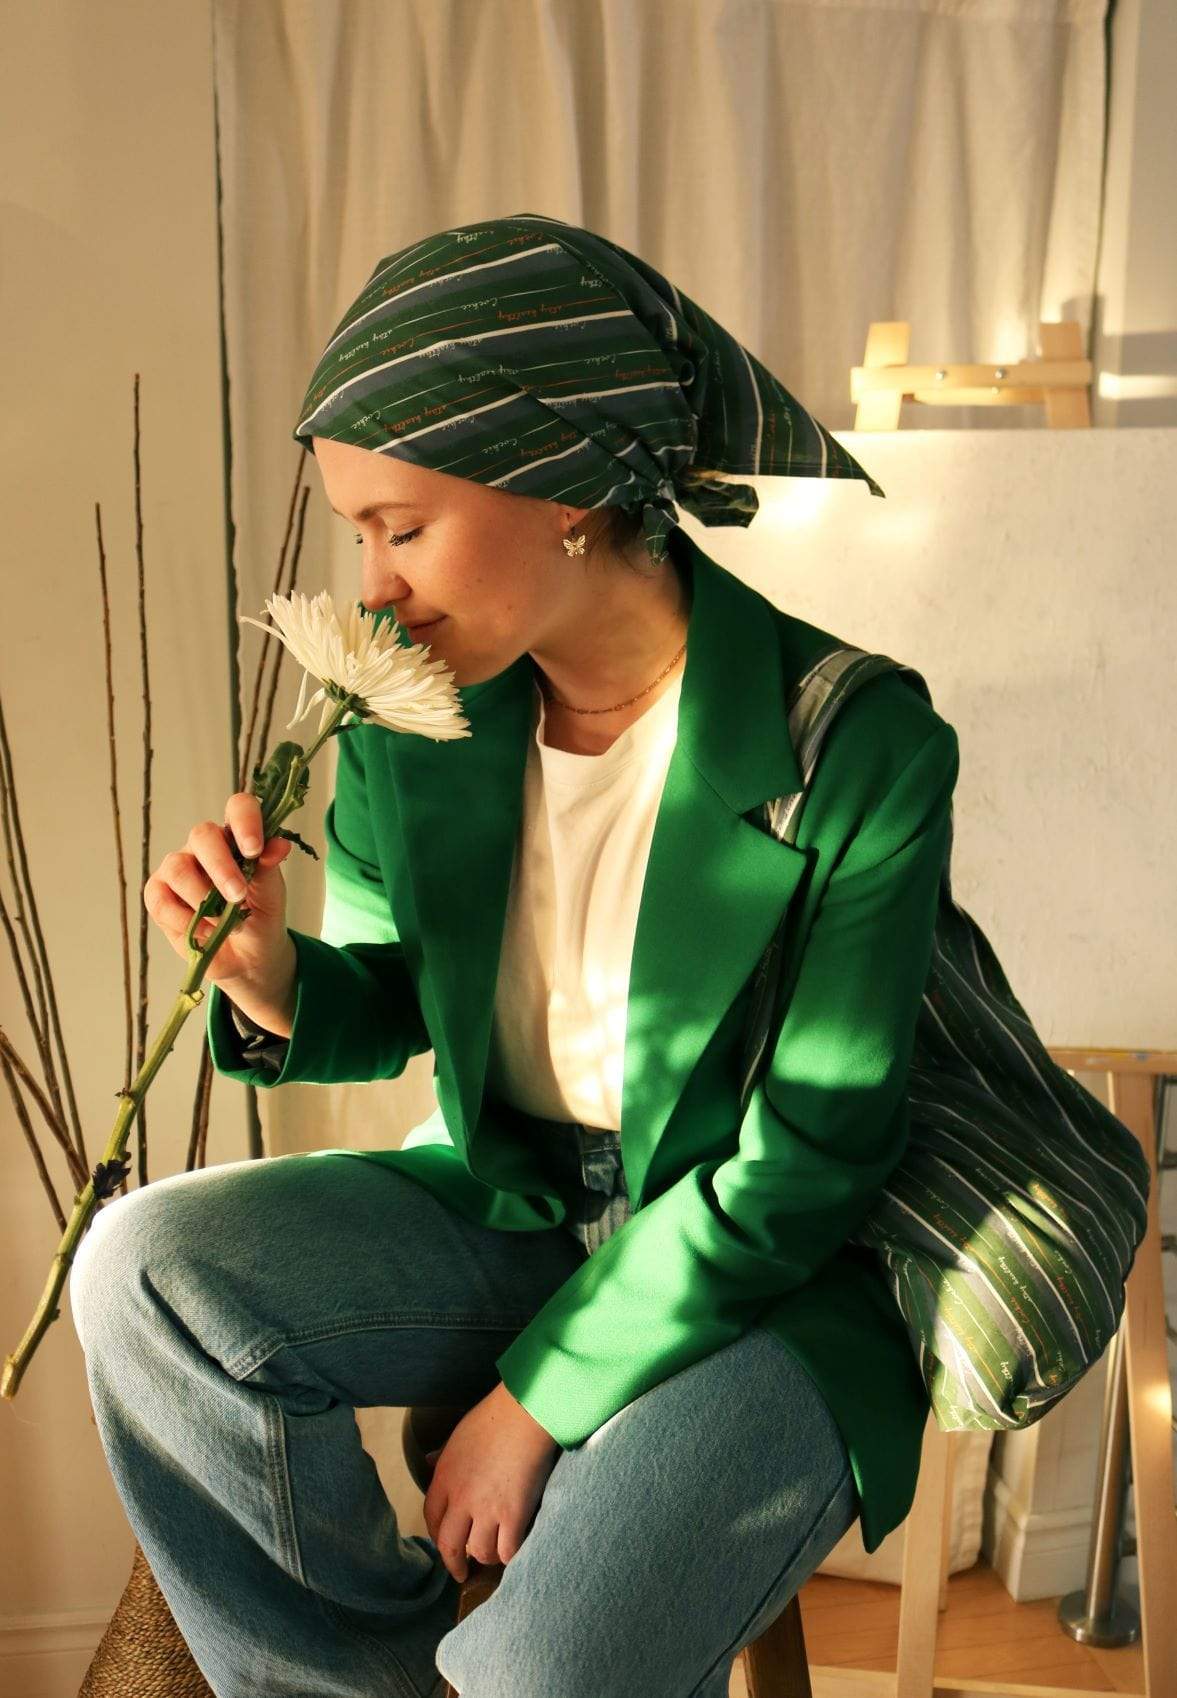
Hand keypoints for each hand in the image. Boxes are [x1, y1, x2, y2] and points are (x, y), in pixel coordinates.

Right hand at [143, 792, 293, 990]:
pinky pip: (161, 900)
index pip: (238, 808)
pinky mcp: (158, 895)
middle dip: (221, 867)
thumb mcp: (272, 895)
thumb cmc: (260, 917)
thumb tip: (279, 844)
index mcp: (237, 837)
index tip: (254, 850)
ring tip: (226, 924)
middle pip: (202, 834)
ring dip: (202, 898)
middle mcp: (205, 846)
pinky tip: (206, 934)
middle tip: (238, 896)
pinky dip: (185, 921)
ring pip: (177, 867)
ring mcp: (178, 868)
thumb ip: (269, 868)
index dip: (245, 821)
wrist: (248, 958)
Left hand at [423, 1382, 559, 1580]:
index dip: (436, 1536)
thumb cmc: (493, 1417)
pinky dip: (509, 1555)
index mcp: (444, 1478)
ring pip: (480, 1552)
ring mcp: (487, 1510)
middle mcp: (461, 1499)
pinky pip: (507, 1550)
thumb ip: (443, 1454)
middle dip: (454, 1564)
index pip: (431, 1518)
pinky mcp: (513, 1516)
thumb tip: (428, 1461)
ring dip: (486, 1558)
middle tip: (461, 1573)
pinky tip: (514, 1550)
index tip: (444, 1543)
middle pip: (449, 1546)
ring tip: (493, 1556)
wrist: (524, 1413)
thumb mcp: (459, 1434)